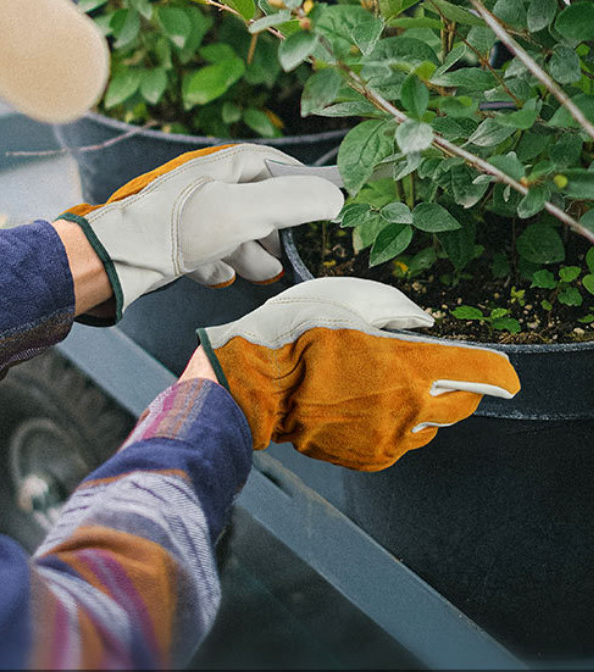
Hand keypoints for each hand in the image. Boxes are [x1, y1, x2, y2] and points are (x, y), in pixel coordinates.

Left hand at [58, 144, 343, 322]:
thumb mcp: (245, 211)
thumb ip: (292, 201)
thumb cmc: (180, 227)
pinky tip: (221, 276)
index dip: (303, 186)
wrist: (118, 259)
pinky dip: (219, 264)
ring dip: (251, 252)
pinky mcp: (176, 242)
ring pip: (235, 231)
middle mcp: (210, 186)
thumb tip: (336, 197)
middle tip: (291, 254)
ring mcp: (192, 215)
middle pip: (258, 204)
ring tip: (262, 273)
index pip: (277, 167)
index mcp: (228, 166)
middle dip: (276, 231)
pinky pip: (208, 251)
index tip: (326, 209)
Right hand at [196, 277, 520, 470]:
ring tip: (384, 384)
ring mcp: (387, 440)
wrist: (254, 382)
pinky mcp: (367, 458)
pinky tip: (361, 404)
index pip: (481, 374)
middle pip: (462, 405)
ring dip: (421, 407)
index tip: (501, 369)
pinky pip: (397, 442)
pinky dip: (392, 425)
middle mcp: (407, 411)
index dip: (497, 370)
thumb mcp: (349, 298)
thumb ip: (398, 308)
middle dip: (459, 387)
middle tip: (437, 370)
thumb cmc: (297, 333)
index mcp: (409, 368)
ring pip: (428, 426)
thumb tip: (426, 324)